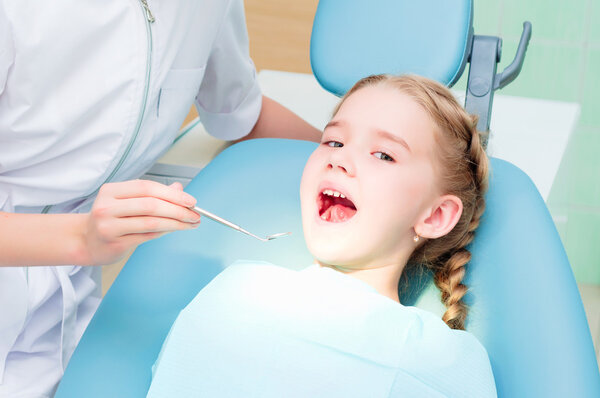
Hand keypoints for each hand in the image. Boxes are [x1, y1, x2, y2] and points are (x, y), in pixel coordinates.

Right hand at [83, 179, 199, 264]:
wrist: (85, 241)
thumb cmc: (110, 218)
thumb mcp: (127, 201)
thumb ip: (152, 194)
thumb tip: (179, 189)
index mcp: (111, 191)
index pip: (147, 187)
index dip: (171, 194)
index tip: (191, 201)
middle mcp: (107, 206)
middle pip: (151, 205)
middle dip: (178, 210)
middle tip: (195, 215)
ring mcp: (109, 226)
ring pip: (151, 222)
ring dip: (176, 223)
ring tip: (190, 224)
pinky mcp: (115, 243)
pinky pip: (147, 236)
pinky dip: (164, 232)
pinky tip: (174, 229)